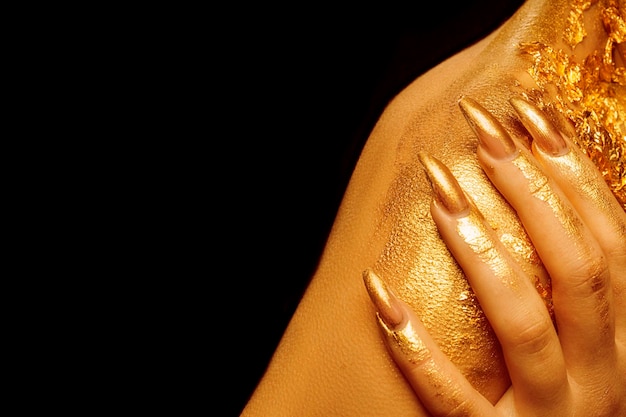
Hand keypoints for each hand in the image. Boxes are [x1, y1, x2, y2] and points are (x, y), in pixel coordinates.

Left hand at [362, 96, 625, 415]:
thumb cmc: (561, 396)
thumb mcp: (585, 341)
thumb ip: (572, 283)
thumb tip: (542, 191)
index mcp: (623, 339)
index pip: (609, 240)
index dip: (572, 172)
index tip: (526, 112)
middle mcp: (602, 376)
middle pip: (574, 269)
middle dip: (529, 188)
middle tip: (481, 127)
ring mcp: (552, 415)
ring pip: (522, 322)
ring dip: (479, 249)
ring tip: (438, 188)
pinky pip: (452, 398)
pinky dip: (415, 345)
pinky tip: (377, 292)